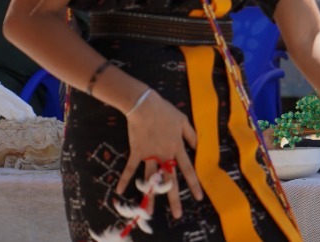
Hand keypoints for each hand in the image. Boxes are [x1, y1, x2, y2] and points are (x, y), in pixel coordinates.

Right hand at [116, 89, 202, 218]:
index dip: (194, 184)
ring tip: (149, 213)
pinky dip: (125, 179)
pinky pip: (130, 168)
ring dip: (150, 196)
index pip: (188, 169)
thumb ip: (191, 135)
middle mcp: (164, 155)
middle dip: (174, 198)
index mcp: (177, 147)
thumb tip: (198, 146)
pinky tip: (120, 192)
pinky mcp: (137, 152)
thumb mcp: (183, 120)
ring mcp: (150, 155)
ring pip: (151, 179)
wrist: (144, 105)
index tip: (199, 197)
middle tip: (177, 215)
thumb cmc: (165, 111)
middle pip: (170, 180)